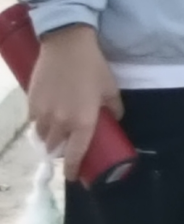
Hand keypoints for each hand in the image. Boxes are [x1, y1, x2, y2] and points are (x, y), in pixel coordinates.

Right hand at [27, 26, 121, 179]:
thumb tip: (113, 120)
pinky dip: (40, 123)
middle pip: (55, 148)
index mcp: (83, 122)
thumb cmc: (93, 67)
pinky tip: (47, 115)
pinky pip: (33, 122)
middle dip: (60, 151)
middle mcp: (60, 123)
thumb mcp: (110, 88)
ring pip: (42, 136)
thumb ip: (113, 108)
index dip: (73, 169)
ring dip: (49, 138)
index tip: (73, 177)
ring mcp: (42, 114)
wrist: (67, 46)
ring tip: (57, 131)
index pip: (75, 155)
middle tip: (67, 145)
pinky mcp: (30, 103)